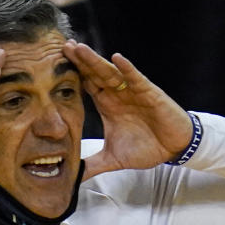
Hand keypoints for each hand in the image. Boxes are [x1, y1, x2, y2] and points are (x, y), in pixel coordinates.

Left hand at [62, 40, 192, 180]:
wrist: (173, 148)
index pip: (85, 86)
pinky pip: (136, 78)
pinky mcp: (149, 93)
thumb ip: (92, 165)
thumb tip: (73, 177)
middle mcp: (117, 94)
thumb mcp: (113, 159)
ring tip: (79, 49)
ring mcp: (132, 91)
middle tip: (61, 47)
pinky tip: (116, 58)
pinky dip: (127, 68)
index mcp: (107, 105)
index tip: (50, 66)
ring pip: (110, 72)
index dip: (71, 75)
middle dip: (78, 61)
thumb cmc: (146, 148)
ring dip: (95, 60)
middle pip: (93, 74)